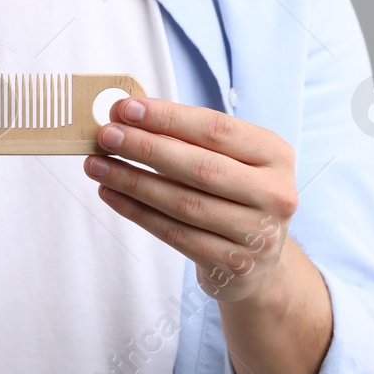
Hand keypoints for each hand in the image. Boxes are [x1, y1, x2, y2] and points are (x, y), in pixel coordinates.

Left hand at [83, 97, 297, 304]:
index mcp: (276, 155)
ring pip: (183, 203)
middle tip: (106, 136)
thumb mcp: (232, 161)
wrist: (262, 264)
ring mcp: (257, 233)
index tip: (126, 108)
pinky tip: (111, 194)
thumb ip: (190, 139)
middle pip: (199, 167)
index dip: (168, 118)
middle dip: (146, 148)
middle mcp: (275, 193)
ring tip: (97, 164)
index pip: (216, 130)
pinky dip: (137, 212)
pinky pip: (174, 234)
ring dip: (132, 181)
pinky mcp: (233, 264)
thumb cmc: (236, 196)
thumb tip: (129, 116)